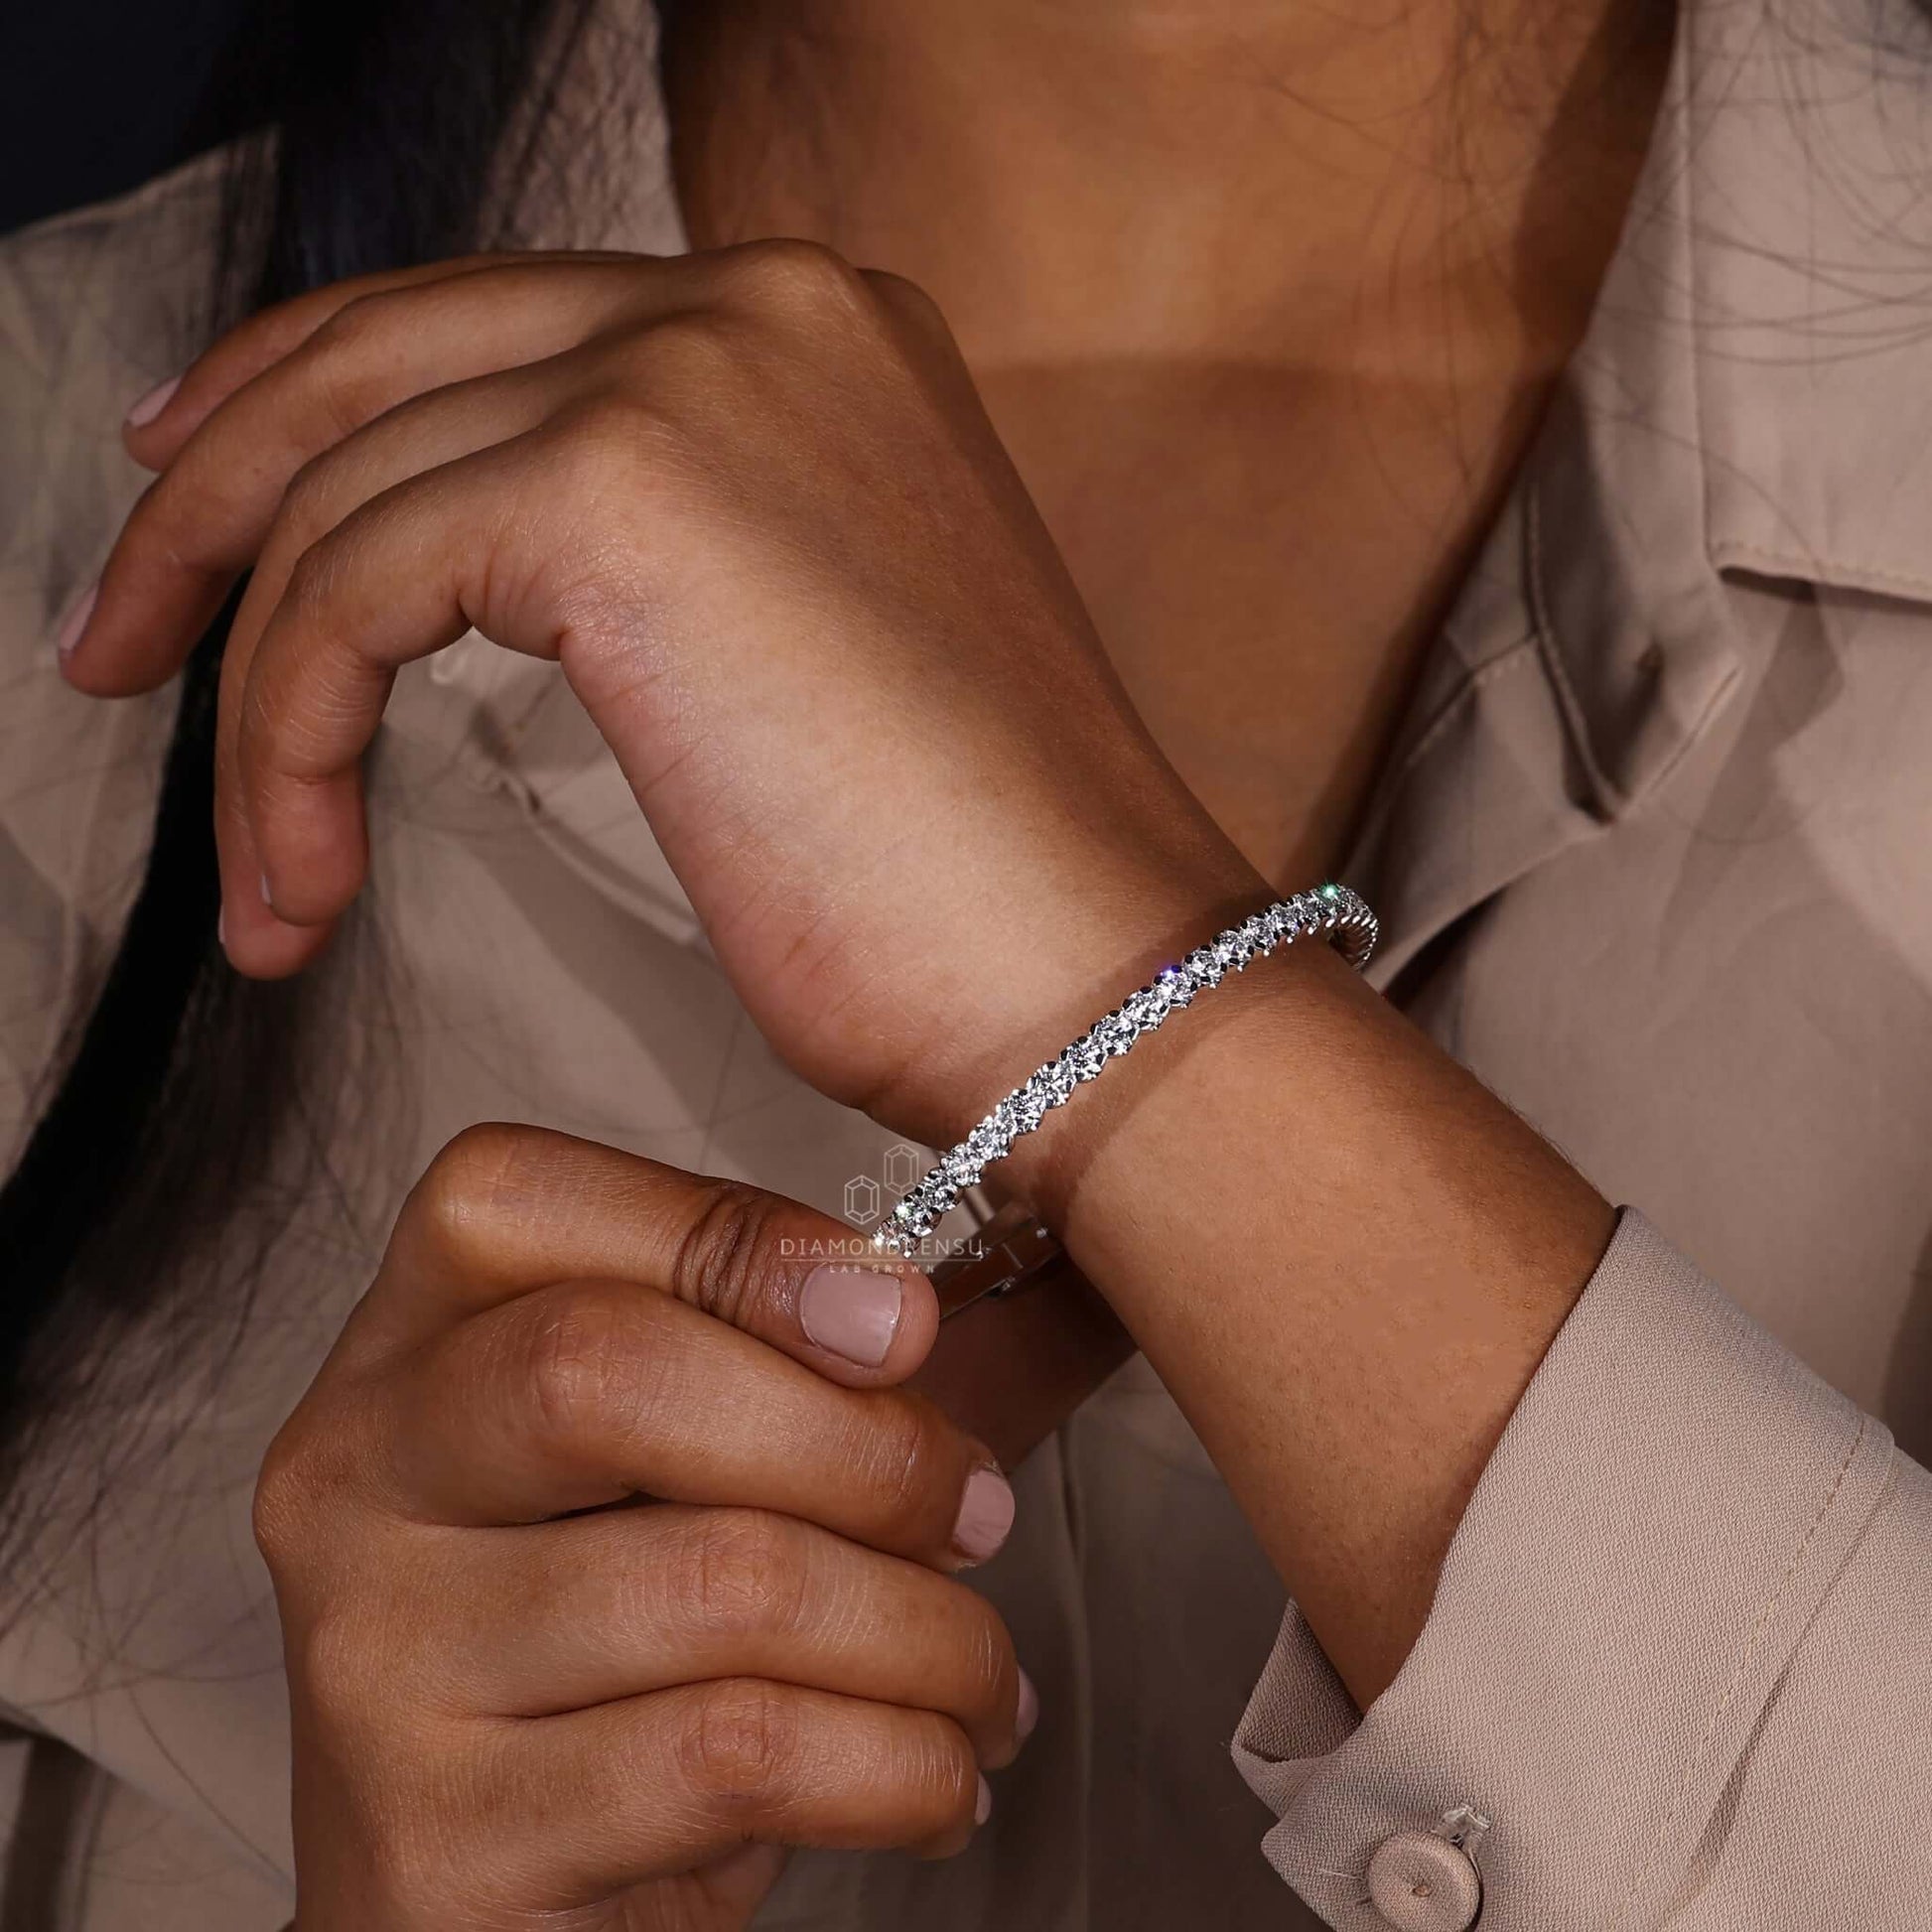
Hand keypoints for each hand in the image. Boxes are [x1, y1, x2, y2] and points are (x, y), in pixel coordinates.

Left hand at [67, 245, 1265, 1140]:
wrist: (1100, 983)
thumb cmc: (976, 887)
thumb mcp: (812, 658)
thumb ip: (674, 555)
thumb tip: (497, 560)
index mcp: (819, 335)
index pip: (505, 325)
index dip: (327, 407)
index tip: (223, 509)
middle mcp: (759, 307)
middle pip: (386, 349)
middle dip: (218, 497)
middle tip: (124, 636)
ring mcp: (696, 373)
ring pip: (343, 481)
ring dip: (249, 681)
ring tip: (255, 861)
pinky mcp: (621, 491)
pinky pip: (348, 590)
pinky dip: (289, 742)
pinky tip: (306, 875)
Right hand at [255, 1123, 1034, 1930]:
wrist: (500, 1904)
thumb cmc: (623, 1649)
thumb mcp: (691, 1467)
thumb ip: (801, 1357)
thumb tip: (967, 1293)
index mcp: (407, 1345)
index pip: (517, 1197)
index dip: (730, 1234)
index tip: (899, 1320)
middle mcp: (353, 1478)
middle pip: (603, 1372)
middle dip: (856, 1444)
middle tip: (972, 1513)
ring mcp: (373, 1663)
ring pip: (717, 1580)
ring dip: (925, 1633)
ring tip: (980, 1675)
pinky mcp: (439, 1845)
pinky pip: (738, 1756)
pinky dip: (899, 1764)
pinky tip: (937, 1775)